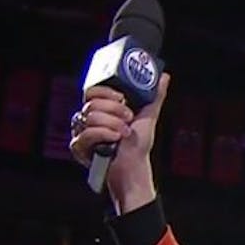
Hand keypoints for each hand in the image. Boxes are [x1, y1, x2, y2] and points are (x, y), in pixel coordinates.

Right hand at [68, 73, 169, 212]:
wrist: (135, 168)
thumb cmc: (138, 146)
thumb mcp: (148, 117)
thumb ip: (154, 96)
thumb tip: (164, 76)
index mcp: (102, 109)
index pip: (92, 92)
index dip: (105, 92)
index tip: (122, 98)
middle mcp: (89, 119)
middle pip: (91, 104)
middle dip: (114, 111)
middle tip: (128, 119)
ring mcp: (82, 132)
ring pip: (89, 118)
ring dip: (112, 125)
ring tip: (124, 134)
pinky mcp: (79, 147)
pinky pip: (84, 135)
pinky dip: (102, 135)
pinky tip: (114, 140)